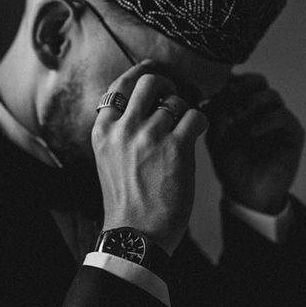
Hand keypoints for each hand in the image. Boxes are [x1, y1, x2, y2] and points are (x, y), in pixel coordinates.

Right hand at [92, 61, 208, 254]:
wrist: (135, 235)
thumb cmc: (125, 200)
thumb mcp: (108, 158)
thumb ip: (119, 129)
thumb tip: (142, 102)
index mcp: (104, 130)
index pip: (121, 84)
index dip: (141, 73)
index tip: (153, 72)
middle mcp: (124, 128)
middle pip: (149, 81)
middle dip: (167, 85)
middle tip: (175, 97)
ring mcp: (150, 136)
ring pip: (177, 102)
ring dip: (185, 112)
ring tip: (185, 130)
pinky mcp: (176, 148)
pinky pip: (196, 116)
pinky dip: (201, 122)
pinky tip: (197, 134)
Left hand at [204, 73, 304, 213]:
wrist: (248, 193)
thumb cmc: (230, 164)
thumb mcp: (216, 137)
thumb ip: (216, 114)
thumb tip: (216, 93)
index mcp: (244, 105)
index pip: (240, 80)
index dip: (227, 82)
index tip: (213, 90)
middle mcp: (263, 108)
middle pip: (258, 81)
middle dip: (242, 86)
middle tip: (228, 96)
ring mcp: (279, 118)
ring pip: (271, 95)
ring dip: (251, 104)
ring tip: (236, 120)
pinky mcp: (293, 132)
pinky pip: (283, 116)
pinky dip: (264, 121)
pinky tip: (250, 133)